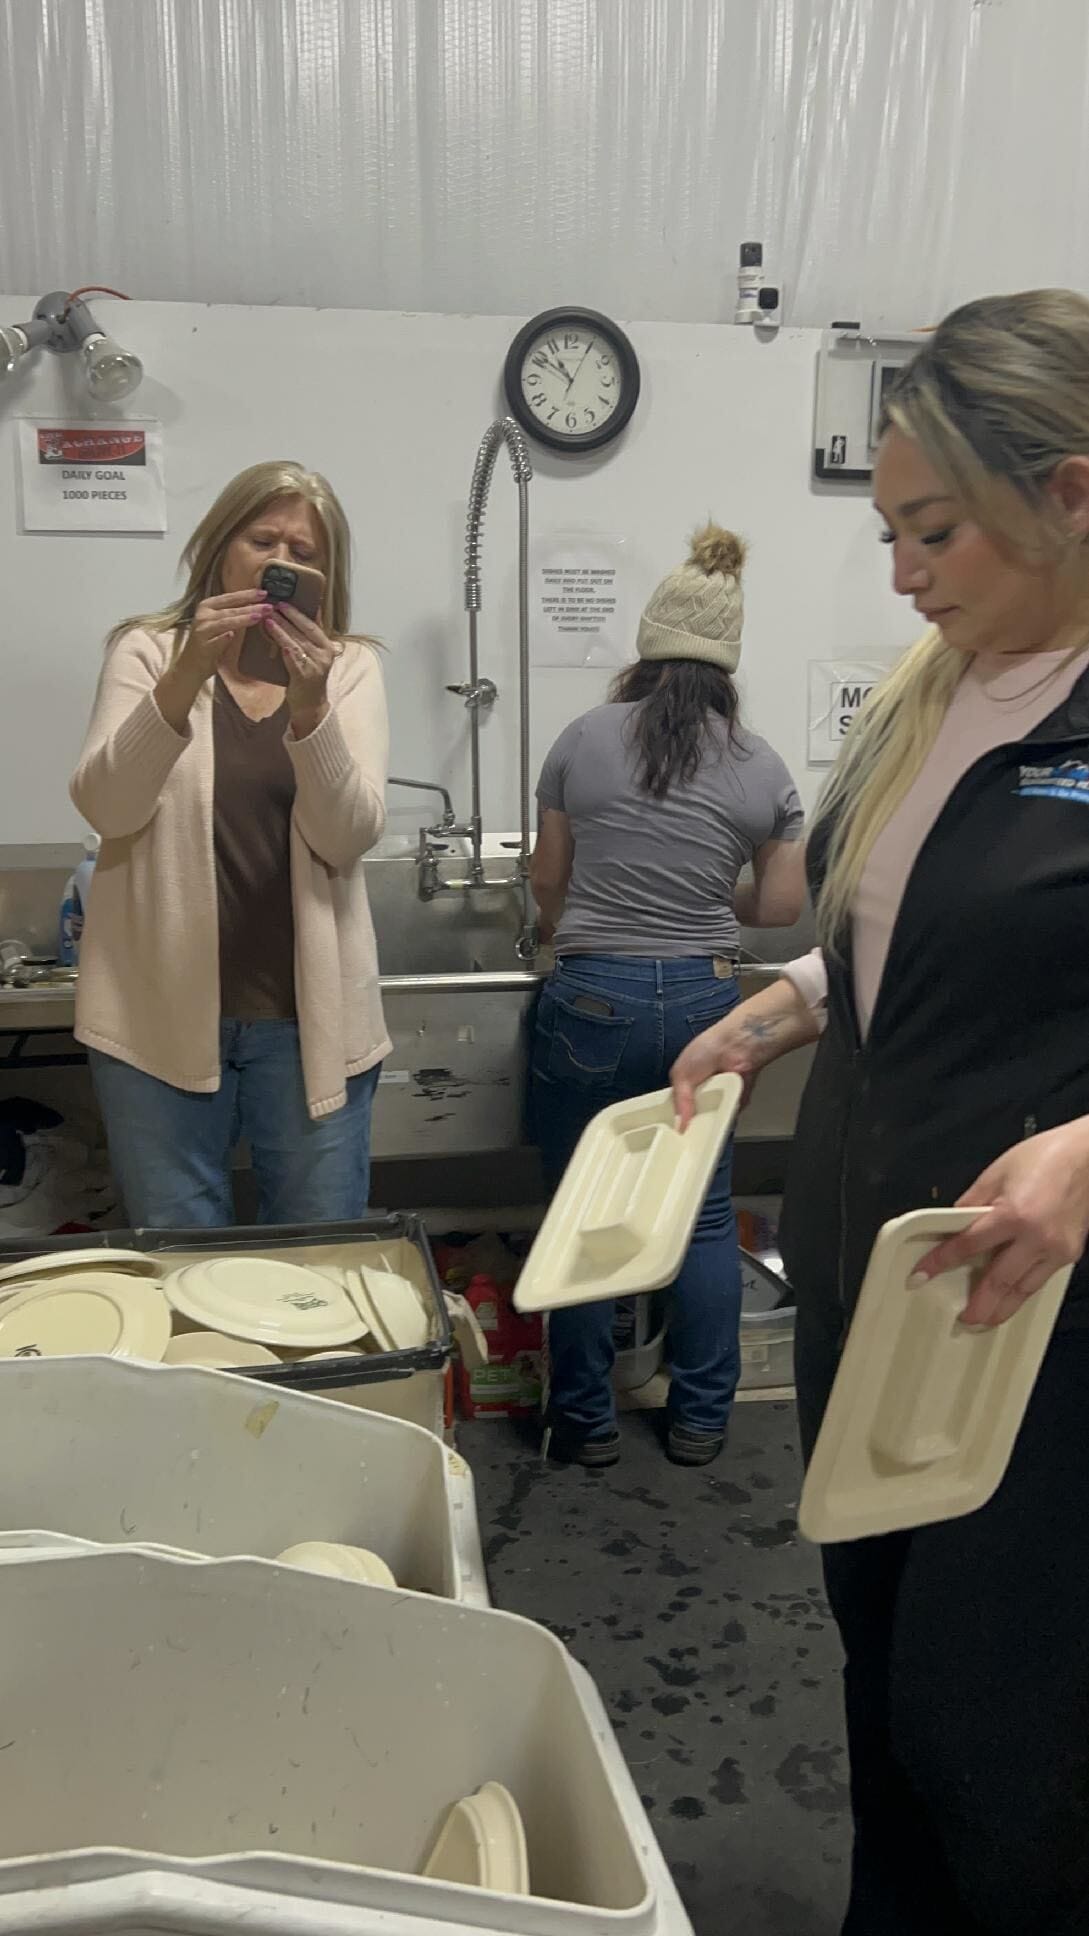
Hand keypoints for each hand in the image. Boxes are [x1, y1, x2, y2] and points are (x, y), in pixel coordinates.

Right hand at [179, 589, 267, 681]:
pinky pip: (215, 641)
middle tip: (268, 607)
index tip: (264, 593)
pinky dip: (223, 638)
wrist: (191, 665)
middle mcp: (203, 615)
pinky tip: (231, 635)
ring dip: (242, 619)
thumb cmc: (209, 643)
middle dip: (251, 607)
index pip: (230, 598)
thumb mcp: (219, 624)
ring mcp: (202, 631)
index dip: (247, 595)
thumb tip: (255, 605)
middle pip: (231, 610)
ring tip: (258, 617)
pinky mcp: (202, 647)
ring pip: (225, 623)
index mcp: (207, 606)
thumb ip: (232, 614)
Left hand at [263, 606, 341, 731]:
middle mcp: (324, 655)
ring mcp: (316, 666)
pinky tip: (276, 640)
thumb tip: (291, 618)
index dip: (297, 613)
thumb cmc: (308, 678)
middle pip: (304, 631)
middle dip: (287, 617)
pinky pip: (293, 659)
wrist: (310, 705)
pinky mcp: (305, 676)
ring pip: (296, 643)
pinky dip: (285, 649)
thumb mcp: (312, 656)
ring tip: (267, 620)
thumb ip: (306, 640)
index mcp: (327, 647)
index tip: (283, 603)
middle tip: (271, 607)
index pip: (312, 625)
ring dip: (281, 630)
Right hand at [670, 1007, 769, 1129]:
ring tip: (703, 1133)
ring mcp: (720, 1097)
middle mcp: (703, 1091)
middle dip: (692, 1125)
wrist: (735, 1046)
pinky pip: (729, 1116)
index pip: (677, 1107)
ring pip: (711, 1118)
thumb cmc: (705, 1051)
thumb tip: (681, 1126)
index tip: (673, 1135)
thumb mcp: (681, 1074)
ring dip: (709, 1123)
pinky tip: (719, 1124)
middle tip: (689, 1137)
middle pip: (694, 1116)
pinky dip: (726, 1119)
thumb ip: (680, 1102)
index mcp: (685, 1083)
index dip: (675, 1119)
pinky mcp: (736, 1101)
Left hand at [913, 1118, 1088, 1326]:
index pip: (968, 1246)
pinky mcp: (1069, 1253)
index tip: (922, 1274)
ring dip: (1003, 1308)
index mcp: (1013, 1214)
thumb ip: (972, 1203)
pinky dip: (1023, 1291)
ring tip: (985, 1319)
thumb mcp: (996, 1173)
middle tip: (964, 1319)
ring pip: (1024, 1289)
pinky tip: (1012, 1297)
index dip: (941, 1261)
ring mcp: (1056, 1249)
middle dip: (980, 1304)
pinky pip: (1041, 1280)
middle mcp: (1036, 1238)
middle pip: (1000, 1281)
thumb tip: (955, 1224)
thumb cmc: (1046, 1156)